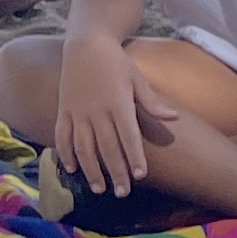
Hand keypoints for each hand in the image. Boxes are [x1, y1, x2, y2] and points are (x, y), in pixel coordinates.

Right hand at [56, 38, 176, 197]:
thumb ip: (152, 102)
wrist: (85, 44)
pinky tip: (73, 169)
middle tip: (123, 192)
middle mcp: (96, 111)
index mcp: (118, 104)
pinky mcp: (63, 110)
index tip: (140, 175)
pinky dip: (66, 154)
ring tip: (99, 188)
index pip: (129, 136)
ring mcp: (77, 112)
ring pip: (83, 147)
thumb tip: (174, 118)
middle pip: (107, 147)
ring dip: (91, 169)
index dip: (134, 157)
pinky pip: (62, 136)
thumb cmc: (116, 62)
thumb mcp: (137, 79)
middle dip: (116, 172)